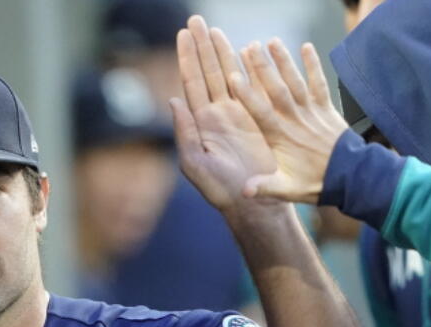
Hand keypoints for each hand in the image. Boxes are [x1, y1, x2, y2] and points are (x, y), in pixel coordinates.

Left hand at [171, 16, 279, 216]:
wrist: (251, 203)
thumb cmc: (220, 189)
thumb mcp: (195, 162)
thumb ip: (184, 132)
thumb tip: (172, 100)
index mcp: (199, 123)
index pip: (191, 82)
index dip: (187, 58)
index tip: (183, 34)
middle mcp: (216, 114)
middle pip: (207, 71)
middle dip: (202, 45)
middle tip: (196, 19)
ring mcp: (238, 114)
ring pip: (227, 75)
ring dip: (221, 51)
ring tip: (214, 28)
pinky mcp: (257, 119)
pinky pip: (252, 88)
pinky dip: (248, 69)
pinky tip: (244, 49)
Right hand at [229, 39, 349, 202]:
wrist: (349, 176)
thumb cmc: (314, 183)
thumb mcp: (287, 189)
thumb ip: (265, 187)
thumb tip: (243, 191)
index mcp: (280, 138)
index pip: (261, 112)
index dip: (247, 94)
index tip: (234, 77)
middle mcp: (294, 120)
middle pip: (277, 90)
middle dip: (263, 68)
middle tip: (249, 47)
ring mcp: (311, 111)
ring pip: (295, 82)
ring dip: (284, 61)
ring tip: (271, 41)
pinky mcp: (325, 107)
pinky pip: (319, 82)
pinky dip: (313, 64)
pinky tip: (307, 46)